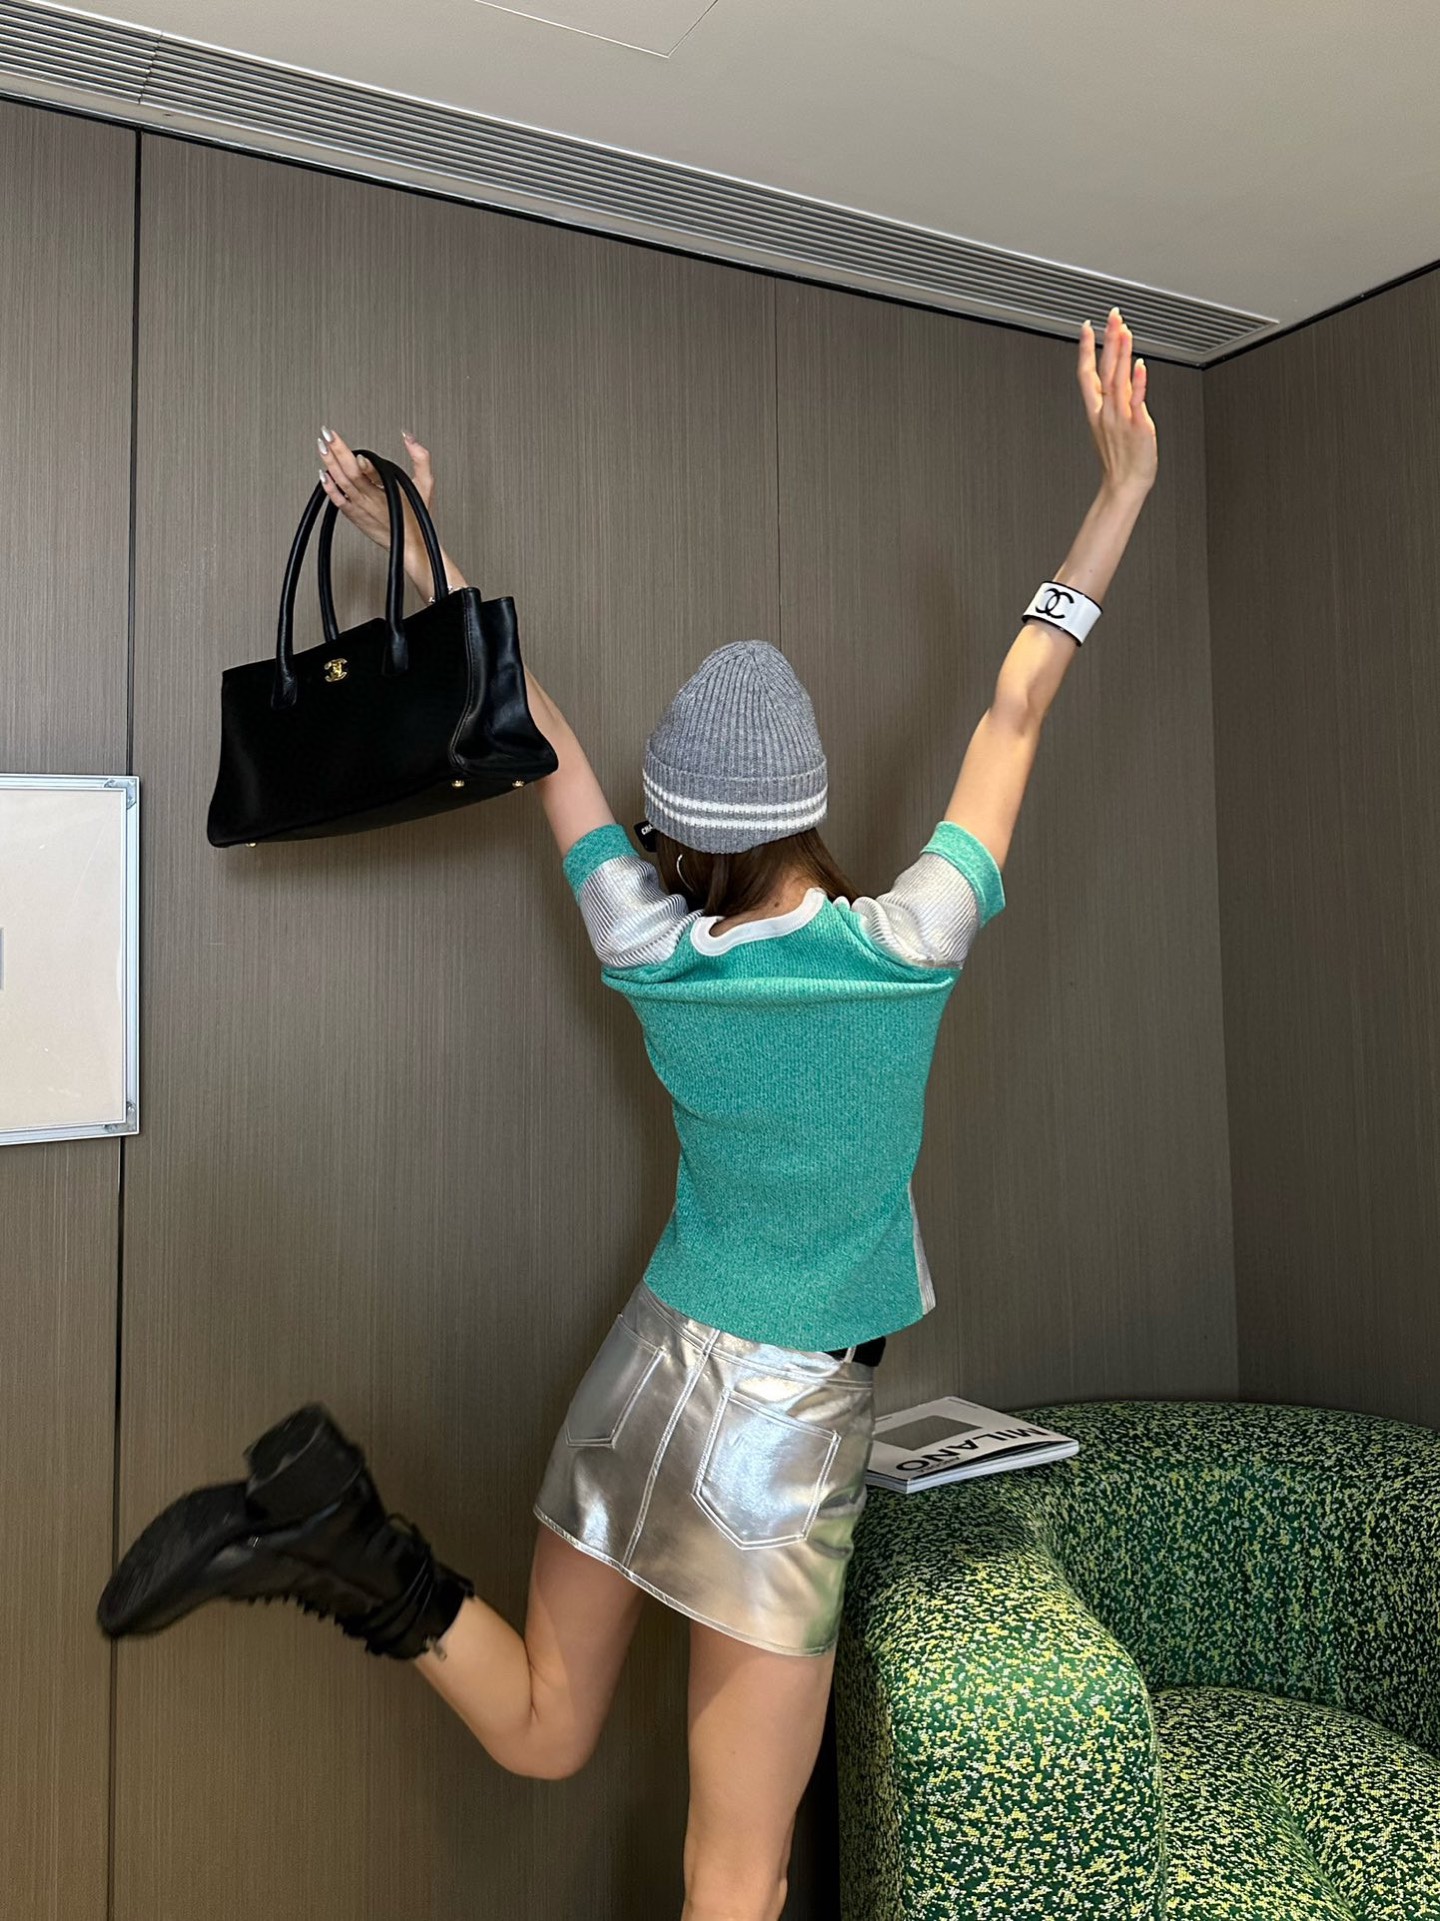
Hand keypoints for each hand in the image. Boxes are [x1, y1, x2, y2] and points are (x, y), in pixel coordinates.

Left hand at [316, 426, 437, 574]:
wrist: (411, 547)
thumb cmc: (417, 517)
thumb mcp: (426, 485)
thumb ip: (420, 458)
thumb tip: (408, 438)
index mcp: (389, 490)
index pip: (372, 470)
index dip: (363, 462)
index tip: (356, 452)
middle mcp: (372, 499)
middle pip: (351, 472)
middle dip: (338, 451)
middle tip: (327, 435)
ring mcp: (360, 507)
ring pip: (341, 483)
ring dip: (330, 464)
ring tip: (322, 447)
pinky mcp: (354, 515)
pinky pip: (338, 500)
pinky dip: (329, 487)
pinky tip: (323, 475)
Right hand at [1077, 307, 1156, 494]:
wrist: (1124, 485)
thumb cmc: (1120, 460)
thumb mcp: (1110, 426)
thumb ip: (1116, 401)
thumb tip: (1122, 381)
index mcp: (1096, 410)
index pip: (1087, 373)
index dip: (1086, 349)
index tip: (1087, 327)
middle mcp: (1106, 411)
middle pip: (1104, 369)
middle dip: (1108, 341)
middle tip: (1112, 317)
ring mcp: (1120, 417)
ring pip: (1118, 379)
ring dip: (1121, 353)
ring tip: (1123, 331)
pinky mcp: (1137, 425)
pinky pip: (1136, 400)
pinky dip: (1138, 382)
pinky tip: (1139, 365)